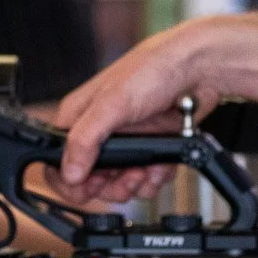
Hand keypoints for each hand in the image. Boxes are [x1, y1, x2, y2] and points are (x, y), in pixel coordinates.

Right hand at [52, 19, 224, 203]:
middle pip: (90, 181)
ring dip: (135, 183)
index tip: (88, 189)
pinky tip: (161, 165)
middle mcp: (99, 130)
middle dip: (110, 186)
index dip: (70, 181)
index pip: (58, 160)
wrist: (199, 69)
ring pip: (119, 184)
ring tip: (146, 170)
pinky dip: (154, 177)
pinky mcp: (148, 148)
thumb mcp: (113, 103)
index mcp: (79, 116)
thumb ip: (85, 139)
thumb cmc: (153, 69)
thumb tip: (69, 171)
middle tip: (126, 177)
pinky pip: (145, 179)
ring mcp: (125, 141)